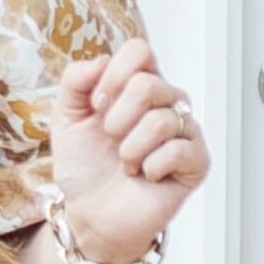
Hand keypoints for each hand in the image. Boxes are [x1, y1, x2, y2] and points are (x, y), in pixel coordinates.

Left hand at [49, 37, 208, 263]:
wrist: (92, 213)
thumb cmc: (85, 165)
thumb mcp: (66, 117)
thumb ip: (75, 80)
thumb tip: (101, 60)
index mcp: (138, 84)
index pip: (140, 50)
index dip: (114, 74)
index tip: (97, 104)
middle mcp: (167, 101)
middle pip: (147, 84)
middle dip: (116, 119)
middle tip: (112, 141)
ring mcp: (185, 130)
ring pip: (161, 120)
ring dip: (130, 150)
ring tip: (127, 163)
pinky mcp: (197, 162)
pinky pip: (179, 150)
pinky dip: (151, 167)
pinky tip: (147, 175)